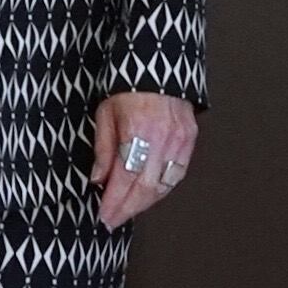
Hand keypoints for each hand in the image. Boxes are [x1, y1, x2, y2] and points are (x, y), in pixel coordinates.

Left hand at [92, 91, 200, 229]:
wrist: (158, 67)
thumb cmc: (127, 88)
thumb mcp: (105, 114)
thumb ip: (103, 149)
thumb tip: (98, 180)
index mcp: (138, 130)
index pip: (125, 177)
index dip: (114, 201)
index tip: (103, 215)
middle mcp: (163, 139)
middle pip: (146, 187)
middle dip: (128, 208)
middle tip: (112, 220)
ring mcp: (180, 141)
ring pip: (164, 185)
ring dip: (145, 203)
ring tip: (128, 212)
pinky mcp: (190, 140)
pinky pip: (177, 174)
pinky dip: (162, 190)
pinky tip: (149, 196)